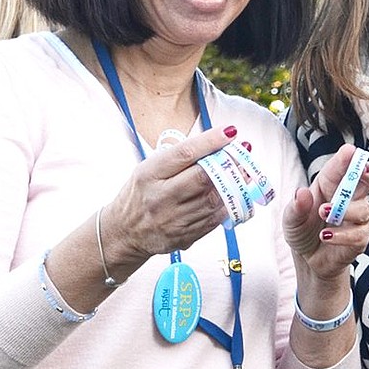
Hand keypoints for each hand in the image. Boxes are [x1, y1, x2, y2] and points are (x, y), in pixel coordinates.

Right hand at [101, 125, 234, 272]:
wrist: (125, 231)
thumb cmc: (141, 193)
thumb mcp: (149, 169)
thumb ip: (179, 159)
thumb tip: (217, 144)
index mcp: (149, 174)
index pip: (185, 154)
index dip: (211, 141)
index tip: (230, 132)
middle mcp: (160, 198)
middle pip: (203, 178)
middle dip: (228, 164)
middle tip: (242, 154)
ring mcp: (173, 220)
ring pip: (213, 199)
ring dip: (233, 185)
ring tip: (242, 172)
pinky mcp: (184, 237)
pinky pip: (214, 219)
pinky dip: (226, 205)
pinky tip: (231, 195)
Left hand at [284, 144, 368, 281]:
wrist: (308, 259)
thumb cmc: (302, 230)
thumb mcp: (291, 219)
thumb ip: (295, 207)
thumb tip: (302, 193)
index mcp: (331, 184)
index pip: (344, 167)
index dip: (348, 158)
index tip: (349, 151)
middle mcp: (349, 197)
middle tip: (363, 170)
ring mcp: (357, 218)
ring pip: (364, 209)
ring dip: (345, 210)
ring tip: (323, 212)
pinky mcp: (360, 238)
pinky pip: (358, 234)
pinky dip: (341, 235)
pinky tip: (325, 236)